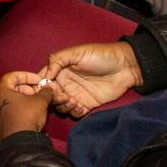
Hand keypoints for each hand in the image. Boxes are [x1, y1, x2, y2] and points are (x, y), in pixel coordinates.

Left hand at [0, 69, 51, 140]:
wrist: (19, 141)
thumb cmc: (27, 116)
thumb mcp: (40, 101)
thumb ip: (45, 92)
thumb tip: (50, 88)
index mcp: (0, 89)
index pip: (14, 75)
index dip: (29, 76)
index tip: (40, 80)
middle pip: (11, 87)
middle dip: (27, 88)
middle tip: (39, 92)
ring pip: (10, 99)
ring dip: (24, 98)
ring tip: (36, 103)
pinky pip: (9, 110)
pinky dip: (19, 108)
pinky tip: (30, 113)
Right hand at [28, 41, 142, 117]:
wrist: (125, 67)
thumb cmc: (100, 56)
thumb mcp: (77, 52)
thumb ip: (57, 60)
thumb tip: (45, 76)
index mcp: (60, 70)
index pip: (43, 80)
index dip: (40, 86)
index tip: (44, 89)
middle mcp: (66, 83)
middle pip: (51, 96)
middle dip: (53, 98)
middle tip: (64, 96)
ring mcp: (76, 95)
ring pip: (61, 106)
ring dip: (64, 106)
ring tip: (74, 101)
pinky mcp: (88, 104)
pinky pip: (75, 113)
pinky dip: (75, 113)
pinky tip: (81, 107)